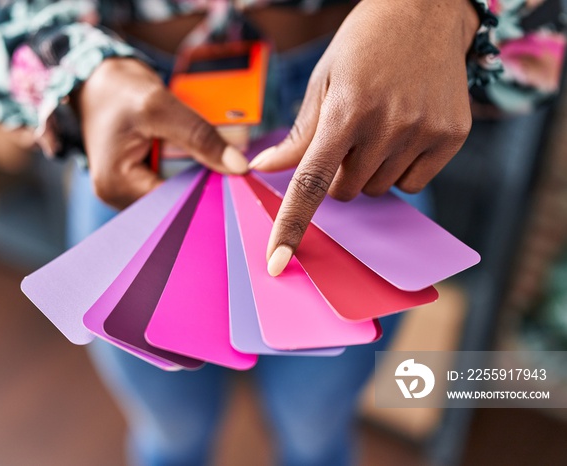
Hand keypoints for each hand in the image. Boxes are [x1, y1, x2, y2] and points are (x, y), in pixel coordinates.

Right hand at [76, 58, 248, 208]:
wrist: (96, 79)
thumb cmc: (118, 89)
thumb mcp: (159, 106)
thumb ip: (199, 135)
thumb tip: (238, 166)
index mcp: (116, 185)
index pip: (172, 204)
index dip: (206, 192)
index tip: (237, 180)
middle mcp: (118, 195)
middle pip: (173, 203)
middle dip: (203, 185)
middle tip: (235, 172)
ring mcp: (127, 189)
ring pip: (175, 193)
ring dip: (197, 177)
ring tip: (222, 164)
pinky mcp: (137, 179)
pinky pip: (170, 182)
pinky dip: (188, 170)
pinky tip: (205, 160)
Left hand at [249, 0, 478, 275]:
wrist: (426, 10)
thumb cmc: (363, 45)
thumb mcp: (323, 81)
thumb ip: (298, 134)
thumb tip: (263, 168)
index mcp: (345, 110)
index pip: (312, 182)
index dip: (291, 225)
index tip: (277, 261)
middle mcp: (387, 124)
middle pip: (345, 192)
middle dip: (337, 175)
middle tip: (347, 136)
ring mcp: (424, 131)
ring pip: (377, 190)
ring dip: (368, 171)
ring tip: (377, 125)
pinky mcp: (451, 136)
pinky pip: (412, 184)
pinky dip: (400, 169)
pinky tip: (403, 131)